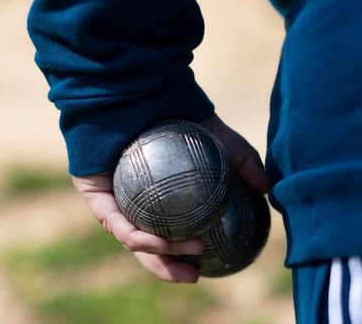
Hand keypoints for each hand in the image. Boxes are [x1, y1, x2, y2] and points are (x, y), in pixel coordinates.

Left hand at [72, 113, 268, 282]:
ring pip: (132, 238)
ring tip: (187, 257)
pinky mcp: (94, 192)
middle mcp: (134, 200)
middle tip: (193, 275)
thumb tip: (267, 189)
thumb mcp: (219, 136)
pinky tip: (157, 242)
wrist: (140, 86)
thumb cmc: (178, 110)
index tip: (208, 267)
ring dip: (159, 255)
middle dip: (170, 266)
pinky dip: (136, 235)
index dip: (186, 254)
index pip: (171, 231)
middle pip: (150, 243)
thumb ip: (243, 159)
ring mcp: (112, 198)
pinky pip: (113, 220)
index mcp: (158, 195)